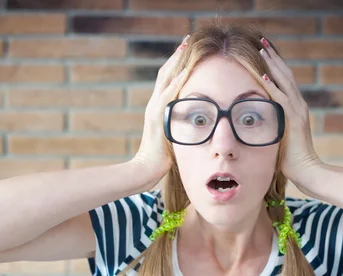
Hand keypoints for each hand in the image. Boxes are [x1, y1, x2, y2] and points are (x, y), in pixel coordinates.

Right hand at [132, 35, 189, 178]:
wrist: (146, 168)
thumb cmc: (161, 158)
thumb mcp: (172, 136)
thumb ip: (179, 126)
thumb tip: (195, 124)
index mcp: (158, 108)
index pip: (167, 81)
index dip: (176, 65)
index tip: (186, 51)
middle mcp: (154, 104)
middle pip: (165, 73)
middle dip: (176, 56)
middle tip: (186, 40)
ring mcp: (154, 109)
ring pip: (165, 79)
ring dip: (176, 62)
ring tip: (186, 46)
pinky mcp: (157, 116)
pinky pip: (168, 94)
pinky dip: (177, 80)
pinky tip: (186, 69)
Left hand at [258, 38, 322, 182]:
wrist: (308, 171)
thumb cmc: (292, 160)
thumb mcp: (281, 138)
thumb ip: (275, 126)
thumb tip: (259, 123)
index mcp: (296, 108)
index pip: (285, 82)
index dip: (275, 66)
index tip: (265, 53)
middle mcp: (299, 105)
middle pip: (286, 75)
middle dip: (273, 58)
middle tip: (262, 42)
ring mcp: (298, 111)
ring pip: (284, 81)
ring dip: (272, 64)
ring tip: (262, 49)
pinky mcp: (294, 119)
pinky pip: (281, 98)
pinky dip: (272, 85)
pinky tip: (263, 74)